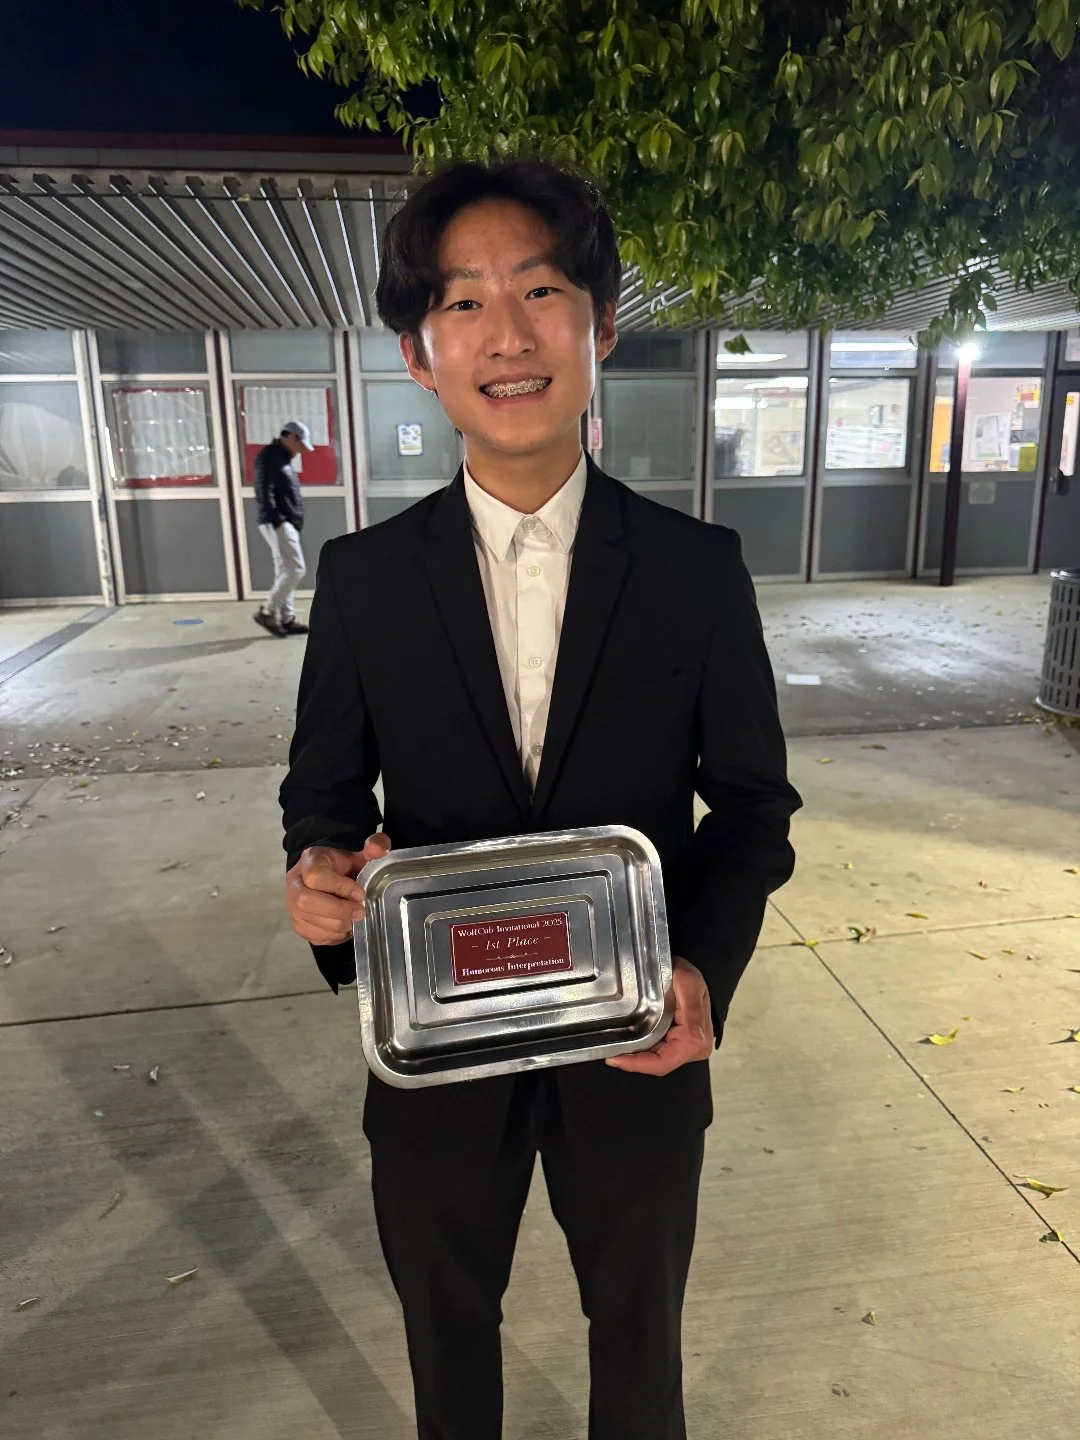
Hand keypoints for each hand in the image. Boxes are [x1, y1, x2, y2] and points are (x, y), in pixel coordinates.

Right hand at [285, 834, 390, 944]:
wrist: (331, 879)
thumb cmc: (345, 867)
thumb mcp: (361, 854)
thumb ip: (374, 846)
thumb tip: (377, 849)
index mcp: (309, 861)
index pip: (316, 876)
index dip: (340, 887)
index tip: (361, 893)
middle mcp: (295, 884)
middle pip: (306, 901)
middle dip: (338, 910)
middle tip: (361, 912)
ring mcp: (293, 906)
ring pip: (311, 921)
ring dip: (339, 925)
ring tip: (355, 919)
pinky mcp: (298, 924)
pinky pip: (314, 936)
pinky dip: (334, 936)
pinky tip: (346, 927)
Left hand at [605, 956, 713, 1075]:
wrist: (689, 969)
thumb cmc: (688, 975)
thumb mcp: (688, 984)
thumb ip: (691, 1012)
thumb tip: (694, 1040)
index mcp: (697, 1041)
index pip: (663, 1063)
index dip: (638, 1064)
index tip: (615, 1059)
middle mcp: (695, 1049)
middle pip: (658, 1065)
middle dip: (634, 1061)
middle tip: (611, 1053)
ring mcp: (688, 1049)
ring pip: (656, 1061)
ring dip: (637, 1057)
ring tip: (616, 1048)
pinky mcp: (680, 1044)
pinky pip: (658, 1053)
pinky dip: (643, 1051)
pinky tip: (629, 1044)